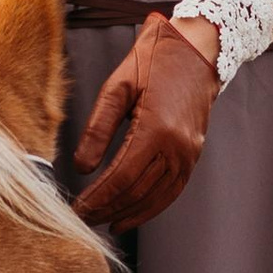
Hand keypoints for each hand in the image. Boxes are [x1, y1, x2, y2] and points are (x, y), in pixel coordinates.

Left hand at [72, 13, 219, 228]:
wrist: (197, 50)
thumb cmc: (153, 61)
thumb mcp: (117, 87)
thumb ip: (97, 129)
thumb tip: (80, 168)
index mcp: (156, 128)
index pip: (121, 177)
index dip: (97, 198)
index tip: (75, 209)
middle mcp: (177, 147)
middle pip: (137, 192)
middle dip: (107, 209)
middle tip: (81, 219)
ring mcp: (189, 153)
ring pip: (156, 197)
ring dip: (128, 214)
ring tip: (102, 222)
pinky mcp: (193, 154)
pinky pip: (172, 190)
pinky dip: (151, 207)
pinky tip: (131, 214)